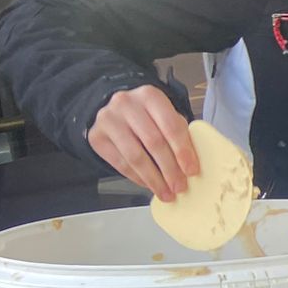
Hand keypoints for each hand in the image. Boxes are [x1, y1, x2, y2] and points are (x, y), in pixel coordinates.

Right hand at [87, 85, 197, 200]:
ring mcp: (108, 120)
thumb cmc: (146, 114)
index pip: (171, 126)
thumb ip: (178, 132)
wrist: (114, 109)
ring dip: (153, 179)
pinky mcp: (97, 137)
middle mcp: (126, 104)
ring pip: (135, 156)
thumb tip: (191, 163)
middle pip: (153, 143)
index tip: (191, 170)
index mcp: (150, 96)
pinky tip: (148, 184)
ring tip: (165, 191)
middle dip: (169, 169)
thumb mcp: (165, 114)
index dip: (183, 151)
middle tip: (179, 186)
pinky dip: (137, 177)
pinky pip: (120, 163)